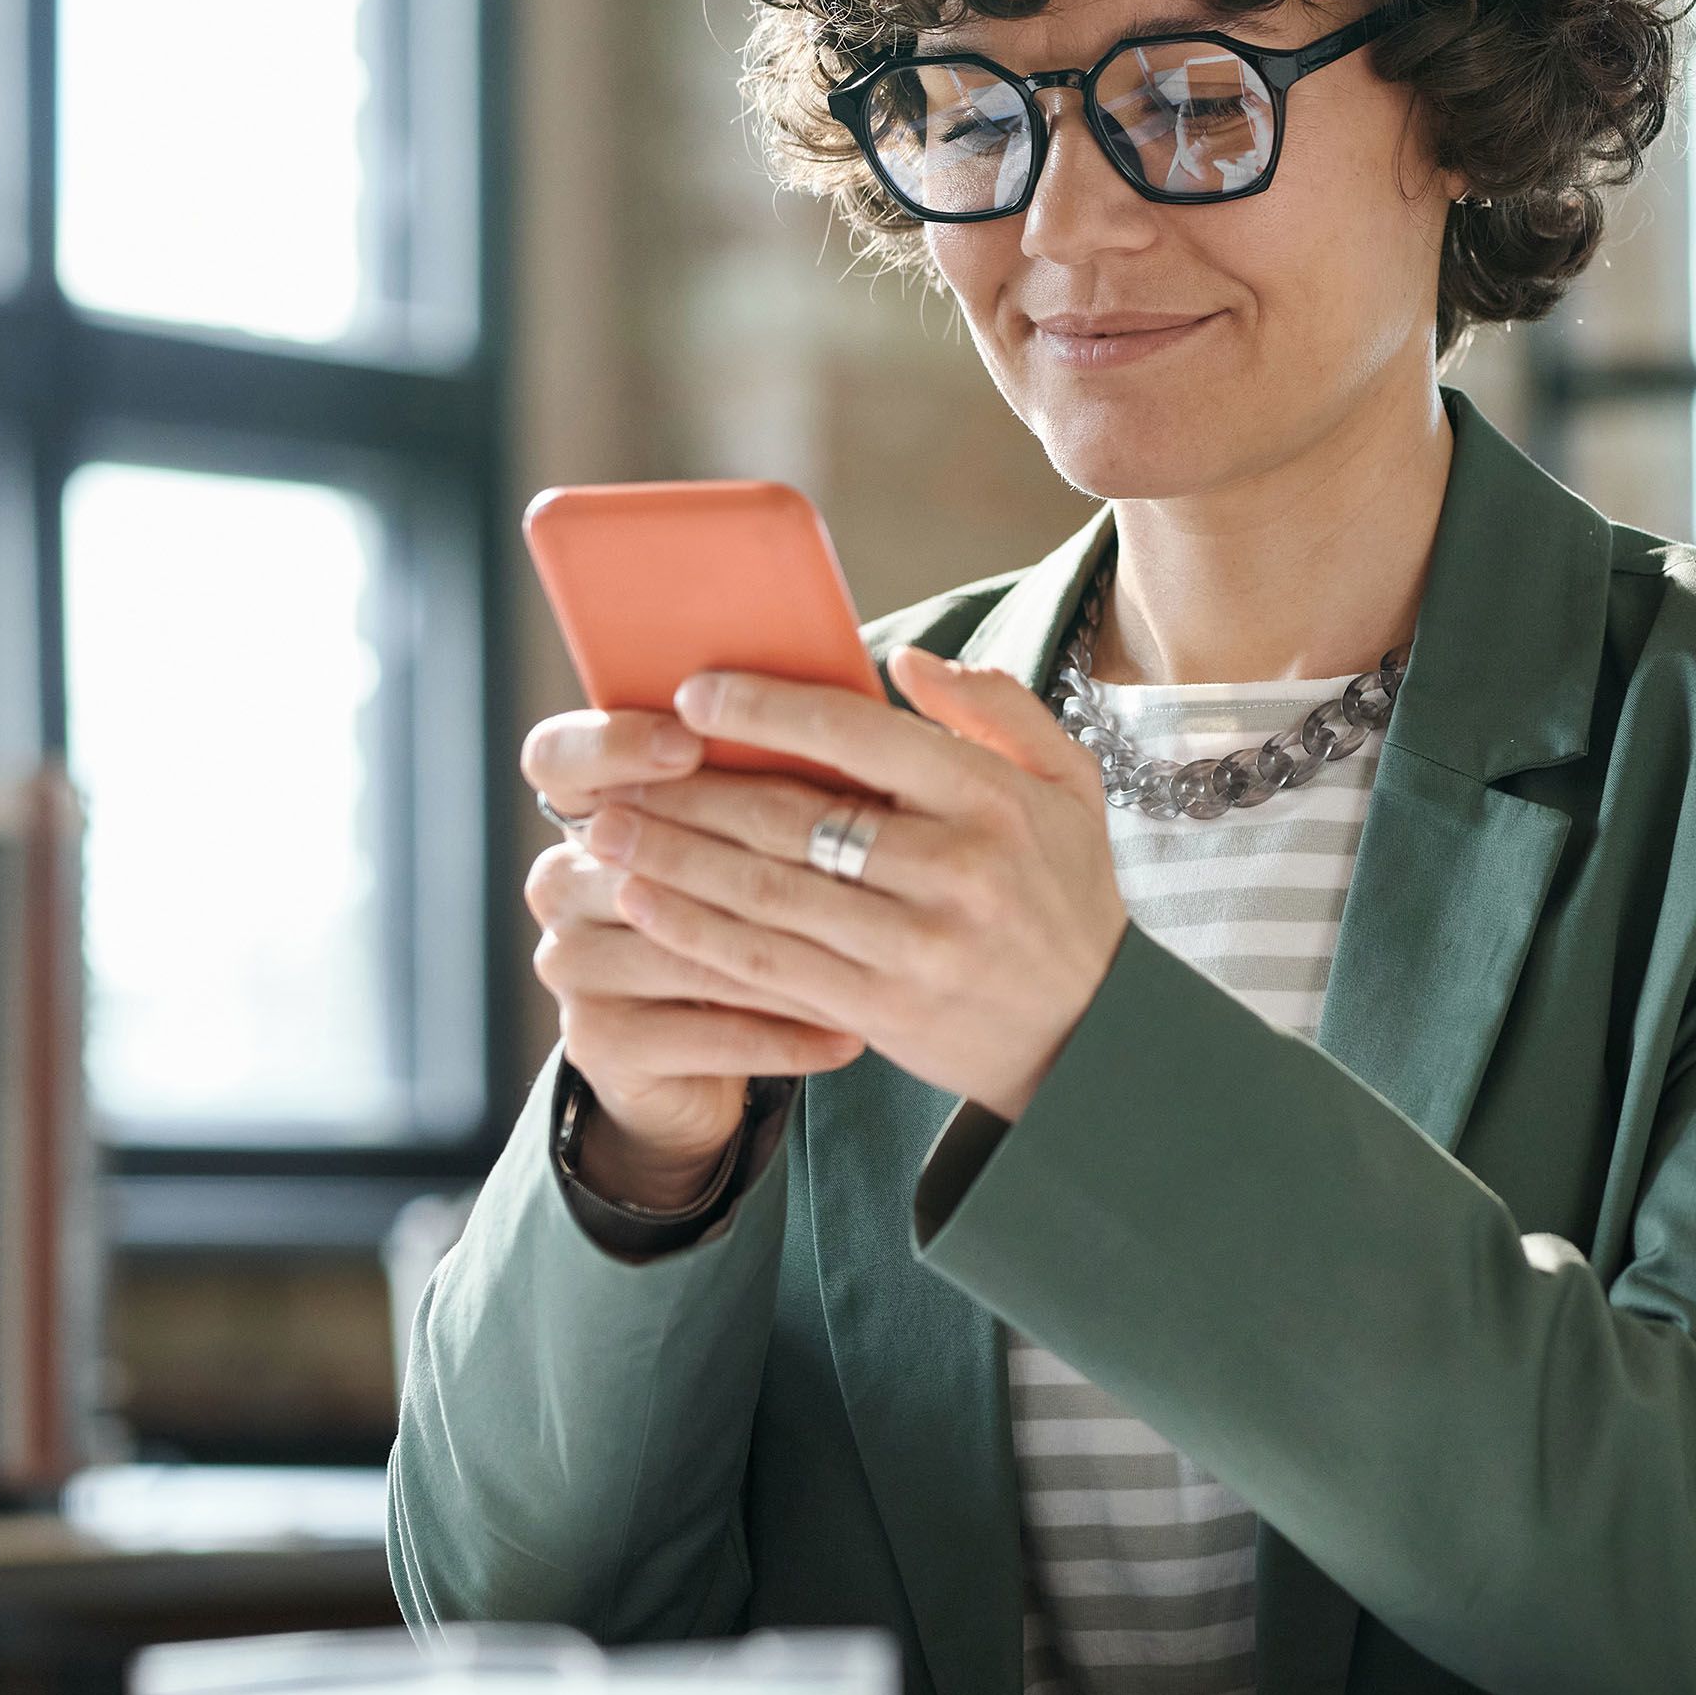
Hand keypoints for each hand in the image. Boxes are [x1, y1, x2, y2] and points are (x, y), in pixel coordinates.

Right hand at [520, 704, 869, 1210]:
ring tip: (865, 954)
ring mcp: (571, 963)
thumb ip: (794, 756)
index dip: (615, 745)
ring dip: (776, 951)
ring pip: (676, 945)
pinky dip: (779, 1035)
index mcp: (589, 807)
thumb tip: (889, 671)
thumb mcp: (772, 827)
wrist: (714, 1042)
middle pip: (626, 851)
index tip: (688, 741)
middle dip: (728, 848)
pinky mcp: (596, 1041)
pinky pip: (696, 1035)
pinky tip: (846, 1037)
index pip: (558, 757)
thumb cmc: (762, 900)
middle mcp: (562, 880)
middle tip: (813, 849)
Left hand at [577, 646, 1126, 1124]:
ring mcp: (915, 947)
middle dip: (689, 791)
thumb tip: (905, 661)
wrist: (1091, 1033)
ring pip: (765, 892)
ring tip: (604, 832)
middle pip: (792, 817)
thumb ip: (996, 709)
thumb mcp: (1068, 784)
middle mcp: (955, 871)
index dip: (765, 709)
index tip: (694, 693)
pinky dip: (696, 932)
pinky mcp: (882, 1011)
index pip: (858, 736)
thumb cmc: (1066, 893)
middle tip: (615, 769)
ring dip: (671, 860)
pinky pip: (769, 965)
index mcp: (993, 800)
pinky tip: (644, 904)